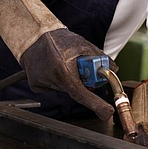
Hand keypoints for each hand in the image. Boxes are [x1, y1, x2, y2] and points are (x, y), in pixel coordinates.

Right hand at [0, 0, 114, 119]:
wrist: (33, 36)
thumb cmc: (58, 39)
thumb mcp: (82, 45)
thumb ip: (100, 58)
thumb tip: (114, 69)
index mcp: (62, 68)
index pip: (81, 93)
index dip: (96, 104)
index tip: (106, 112)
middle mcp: (51, 77)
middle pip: (74, 90)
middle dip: (81, 82)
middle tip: (78, 68)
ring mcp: (41, 82)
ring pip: (64, 88)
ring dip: (68, 79)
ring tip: (61, 63)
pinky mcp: (35, 85)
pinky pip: (53, 87)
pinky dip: (56, 80)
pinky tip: (51, 68)